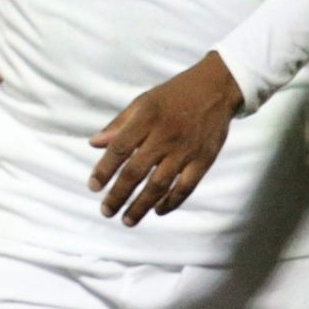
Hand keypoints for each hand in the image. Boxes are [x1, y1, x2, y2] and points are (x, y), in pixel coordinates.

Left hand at [88, 52, 242, 226]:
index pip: (119, 149)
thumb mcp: (142, 102)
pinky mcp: (204, 160)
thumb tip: (94, 143)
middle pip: (136, 172)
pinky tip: (158, 210)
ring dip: (141, 206)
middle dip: (118, 195)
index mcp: (146, 118)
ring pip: (159, 185)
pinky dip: (171, 202)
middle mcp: (164, 136)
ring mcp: (185, 150)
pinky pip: (185, 187)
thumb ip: (119, 124)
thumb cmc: (173, 95)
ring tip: (127, 220)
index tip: (93, 186)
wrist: (216, 88)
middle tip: (106, 211)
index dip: (104, 169)